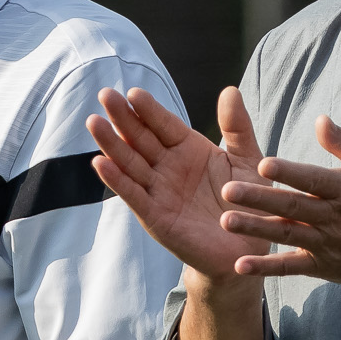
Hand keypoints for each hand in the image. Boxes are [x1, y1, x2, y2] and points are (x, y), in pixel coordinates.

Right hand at [88, 86, 269, 281]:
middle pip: (141, 138)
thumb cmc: (247, 204)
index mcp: (188, 149)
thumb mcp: (246, 161)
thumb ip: (237, 128)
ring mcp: (158, 191)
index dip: (149, 109)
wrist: (246, 249)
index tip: (134, 92)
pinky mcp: (155, 217)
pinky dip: (116, 180)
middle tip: (105, 95)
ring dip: (111, 144)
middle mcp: (168, 167)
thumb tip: (230, 90)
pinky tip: (100, 163)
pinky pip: (133, 195)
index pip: (164, 124)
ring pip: (130, 163)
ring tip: (94, 123)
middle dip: (122, 118)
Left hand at [216, 115, 340, 299]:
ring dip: (256, 229)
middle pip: (292, 206)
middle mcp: (333, 216)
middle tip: (227, 190)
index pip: (312, 179)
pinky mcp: (321, 265)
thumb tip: (319, 119)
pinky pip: (290, 267)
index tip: (262, 164)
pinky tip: (241, 265)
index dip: (288, 173)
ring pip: (286, 234)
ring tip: (226, 221)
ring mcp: (325, 243)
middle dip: (259, 198)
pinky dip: (266, 268)